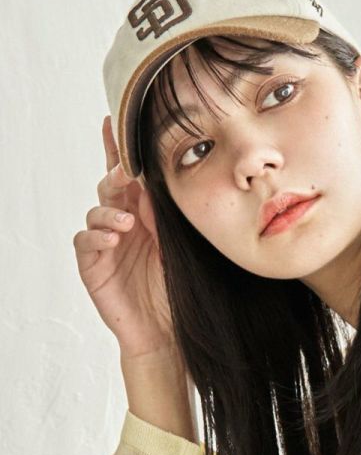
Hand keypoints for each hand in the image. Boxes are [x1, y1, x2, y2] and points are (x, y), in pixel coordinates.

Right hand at [73, 115, 176, 358]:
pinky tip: (113, 238)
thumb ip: (166, 217)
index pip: (130, 177)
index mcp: (144, 214)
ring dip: (109, 212)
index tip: (115, 121)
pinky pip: (86, 242)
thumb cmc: (178, 292)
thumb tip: (155, 185)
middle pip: (111, 187)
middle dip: (116, 176)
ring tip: (126, 223)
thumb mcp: (179, 248)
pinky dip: (97, 236)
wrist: (168, 333)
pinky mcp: (93, 265)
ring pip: (96, 211)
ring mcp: (105, 243)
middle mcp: (122, 223)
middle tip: (127, 172)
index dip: (120, 150)